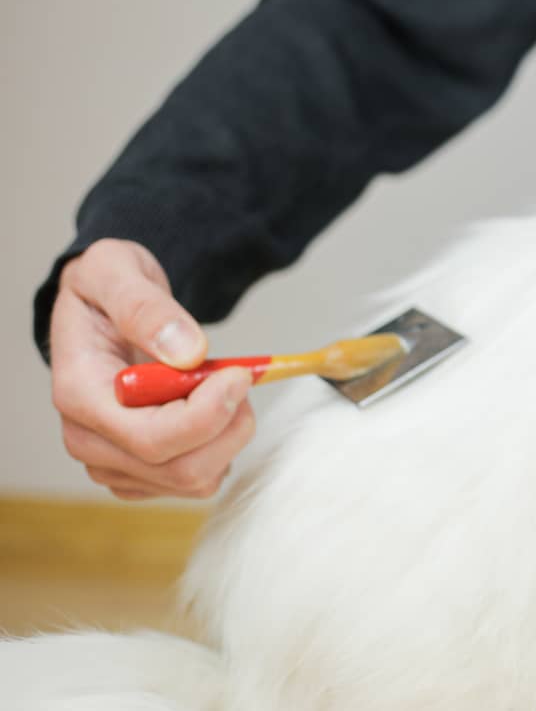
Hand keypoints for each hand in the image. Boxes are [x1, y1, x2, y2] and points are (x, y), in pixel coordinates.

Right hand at [49, 238, 254, 499]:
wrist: (102, 308)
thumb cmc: (107, 287)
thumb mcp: (116, 271)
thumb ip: (147, 309)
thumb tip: (188, 352)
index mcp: (79, 395)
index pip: (152, 439)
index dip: (210, 413)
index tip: (239, 374)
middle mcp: (87, 440)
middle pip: (181, 470)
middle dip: (229, 425)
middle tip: (240, 377)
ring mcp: (111, 462)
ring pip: (195, 481)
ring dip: (228, 434)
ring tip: (222, 386)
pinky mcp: (136, 472)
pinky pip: (194, 481)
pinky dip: (218, 446)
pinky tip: (211, 407)